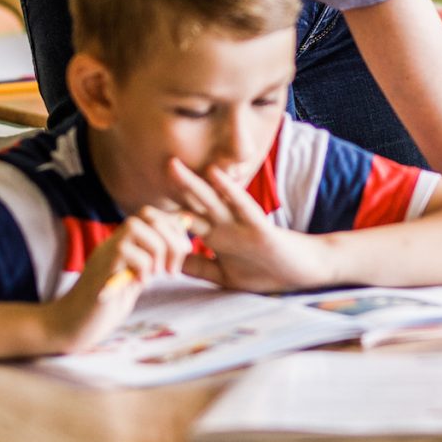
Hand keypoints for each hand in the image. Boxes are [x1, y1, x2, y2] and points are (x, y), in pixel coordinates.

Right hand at [43, 207, 200, 350]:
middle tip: (174, 267)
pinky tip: (139, 284)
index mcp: (124, 243)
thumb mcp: (138, 278)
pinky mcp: (100, 269)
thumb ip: (155, 260)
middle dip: (172, 238)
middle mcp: (113, 242)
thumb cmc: (107, 306)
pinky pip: (126, 251)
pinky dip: (143, 267)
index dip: (173, 226)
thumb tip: (182, 242)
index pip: (151, 214)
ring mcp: (104, 253)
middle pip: (148, 215)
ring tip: (157, 275)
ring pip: (136, 227)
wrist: (73, 325)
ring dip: (158, 250)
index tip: (183, 251)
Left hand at [162, 158, 332, 291]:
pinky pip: (242, 205)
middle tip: (150, 170)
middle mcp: (226, 225)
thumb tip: (171, 263)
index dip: (162, 216)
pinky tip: (216, 175)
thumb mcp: (225, 275)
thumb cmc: (268, 273)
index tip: (138, 210)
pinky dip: (229, 190)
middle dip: (173, 189)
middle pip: (195, 203)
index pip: (185, 222)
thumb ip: (200, 268)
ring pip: (213, 199)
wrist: (303, 274)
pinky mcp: (260, 227)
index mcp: (217, 236)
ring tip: (174, 166)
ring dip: (193, 183)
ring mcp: (242, 224)